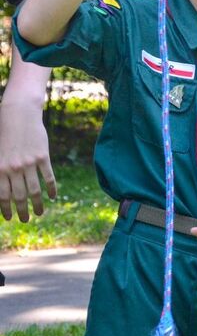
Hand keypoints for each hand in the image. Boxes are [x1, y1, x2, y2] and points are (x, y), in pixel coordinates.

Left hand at [0, 102, 55, 221]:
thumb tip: (2, 190)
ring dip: (37, 204)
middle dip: (22, 211)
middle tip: (25, 220)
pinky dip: (51, 189)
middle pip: (19, 196)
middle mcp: (14, 168)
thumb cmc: (3, 133)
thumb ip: (0, 171)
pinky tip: (52, 197)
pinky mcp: (43, 157)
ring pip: (34, 190)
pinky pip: (48, 177)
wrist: (18, 115)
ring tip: (39, 213)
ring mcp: (29, 163)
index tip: (9, 218)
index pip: (2, 196)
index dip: (5, 209)